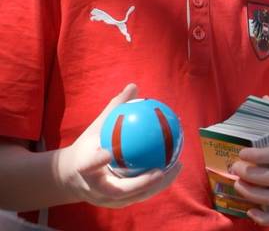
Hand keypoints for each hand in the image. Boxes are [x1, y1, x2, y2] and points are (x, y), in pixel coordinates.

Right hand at [56, 84, 181, 207]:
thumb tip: (133, 86)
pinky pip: (140, 194)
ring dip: (156, 185)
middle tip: (159, 170)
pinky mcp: (116, 203)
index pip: (88, 165)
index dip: (97, 161)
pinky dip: (157, 183)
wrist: (71, 178)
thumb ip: (114, 108)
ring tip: (176, 167)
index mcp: (83, 168)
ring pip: (133, 196)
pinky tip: (174, 168)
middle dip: (140, 183)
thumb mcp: (97, 127)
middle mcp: (94, 188)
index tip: (108, 153)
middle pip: (117, 190)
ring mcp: (105, 199)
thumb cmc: (88, 147)